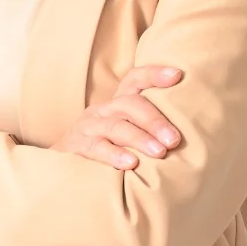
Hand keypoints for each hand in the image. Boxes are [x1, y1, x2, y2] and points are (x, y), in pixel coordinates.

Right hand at [50, 64, 183, 169]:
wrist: (62, 171)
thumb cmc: (106, 154)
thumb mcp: (125, 138)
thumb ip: (148, 132)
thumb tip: (184, 138)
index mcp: (117, 105)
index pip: (135, 80)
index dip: (154, 74)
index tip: (177, 75)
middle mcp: (102, 111)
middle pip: (130, 104)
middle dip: (155, 121)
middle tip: (174, 139)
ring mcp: (87, 127)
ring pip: (116, 127)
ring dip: (140, 139)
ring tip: (159, 152)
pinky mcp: (76, 146)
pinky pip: (96, 148)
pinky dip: (114, 155)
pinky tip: (131, 163)